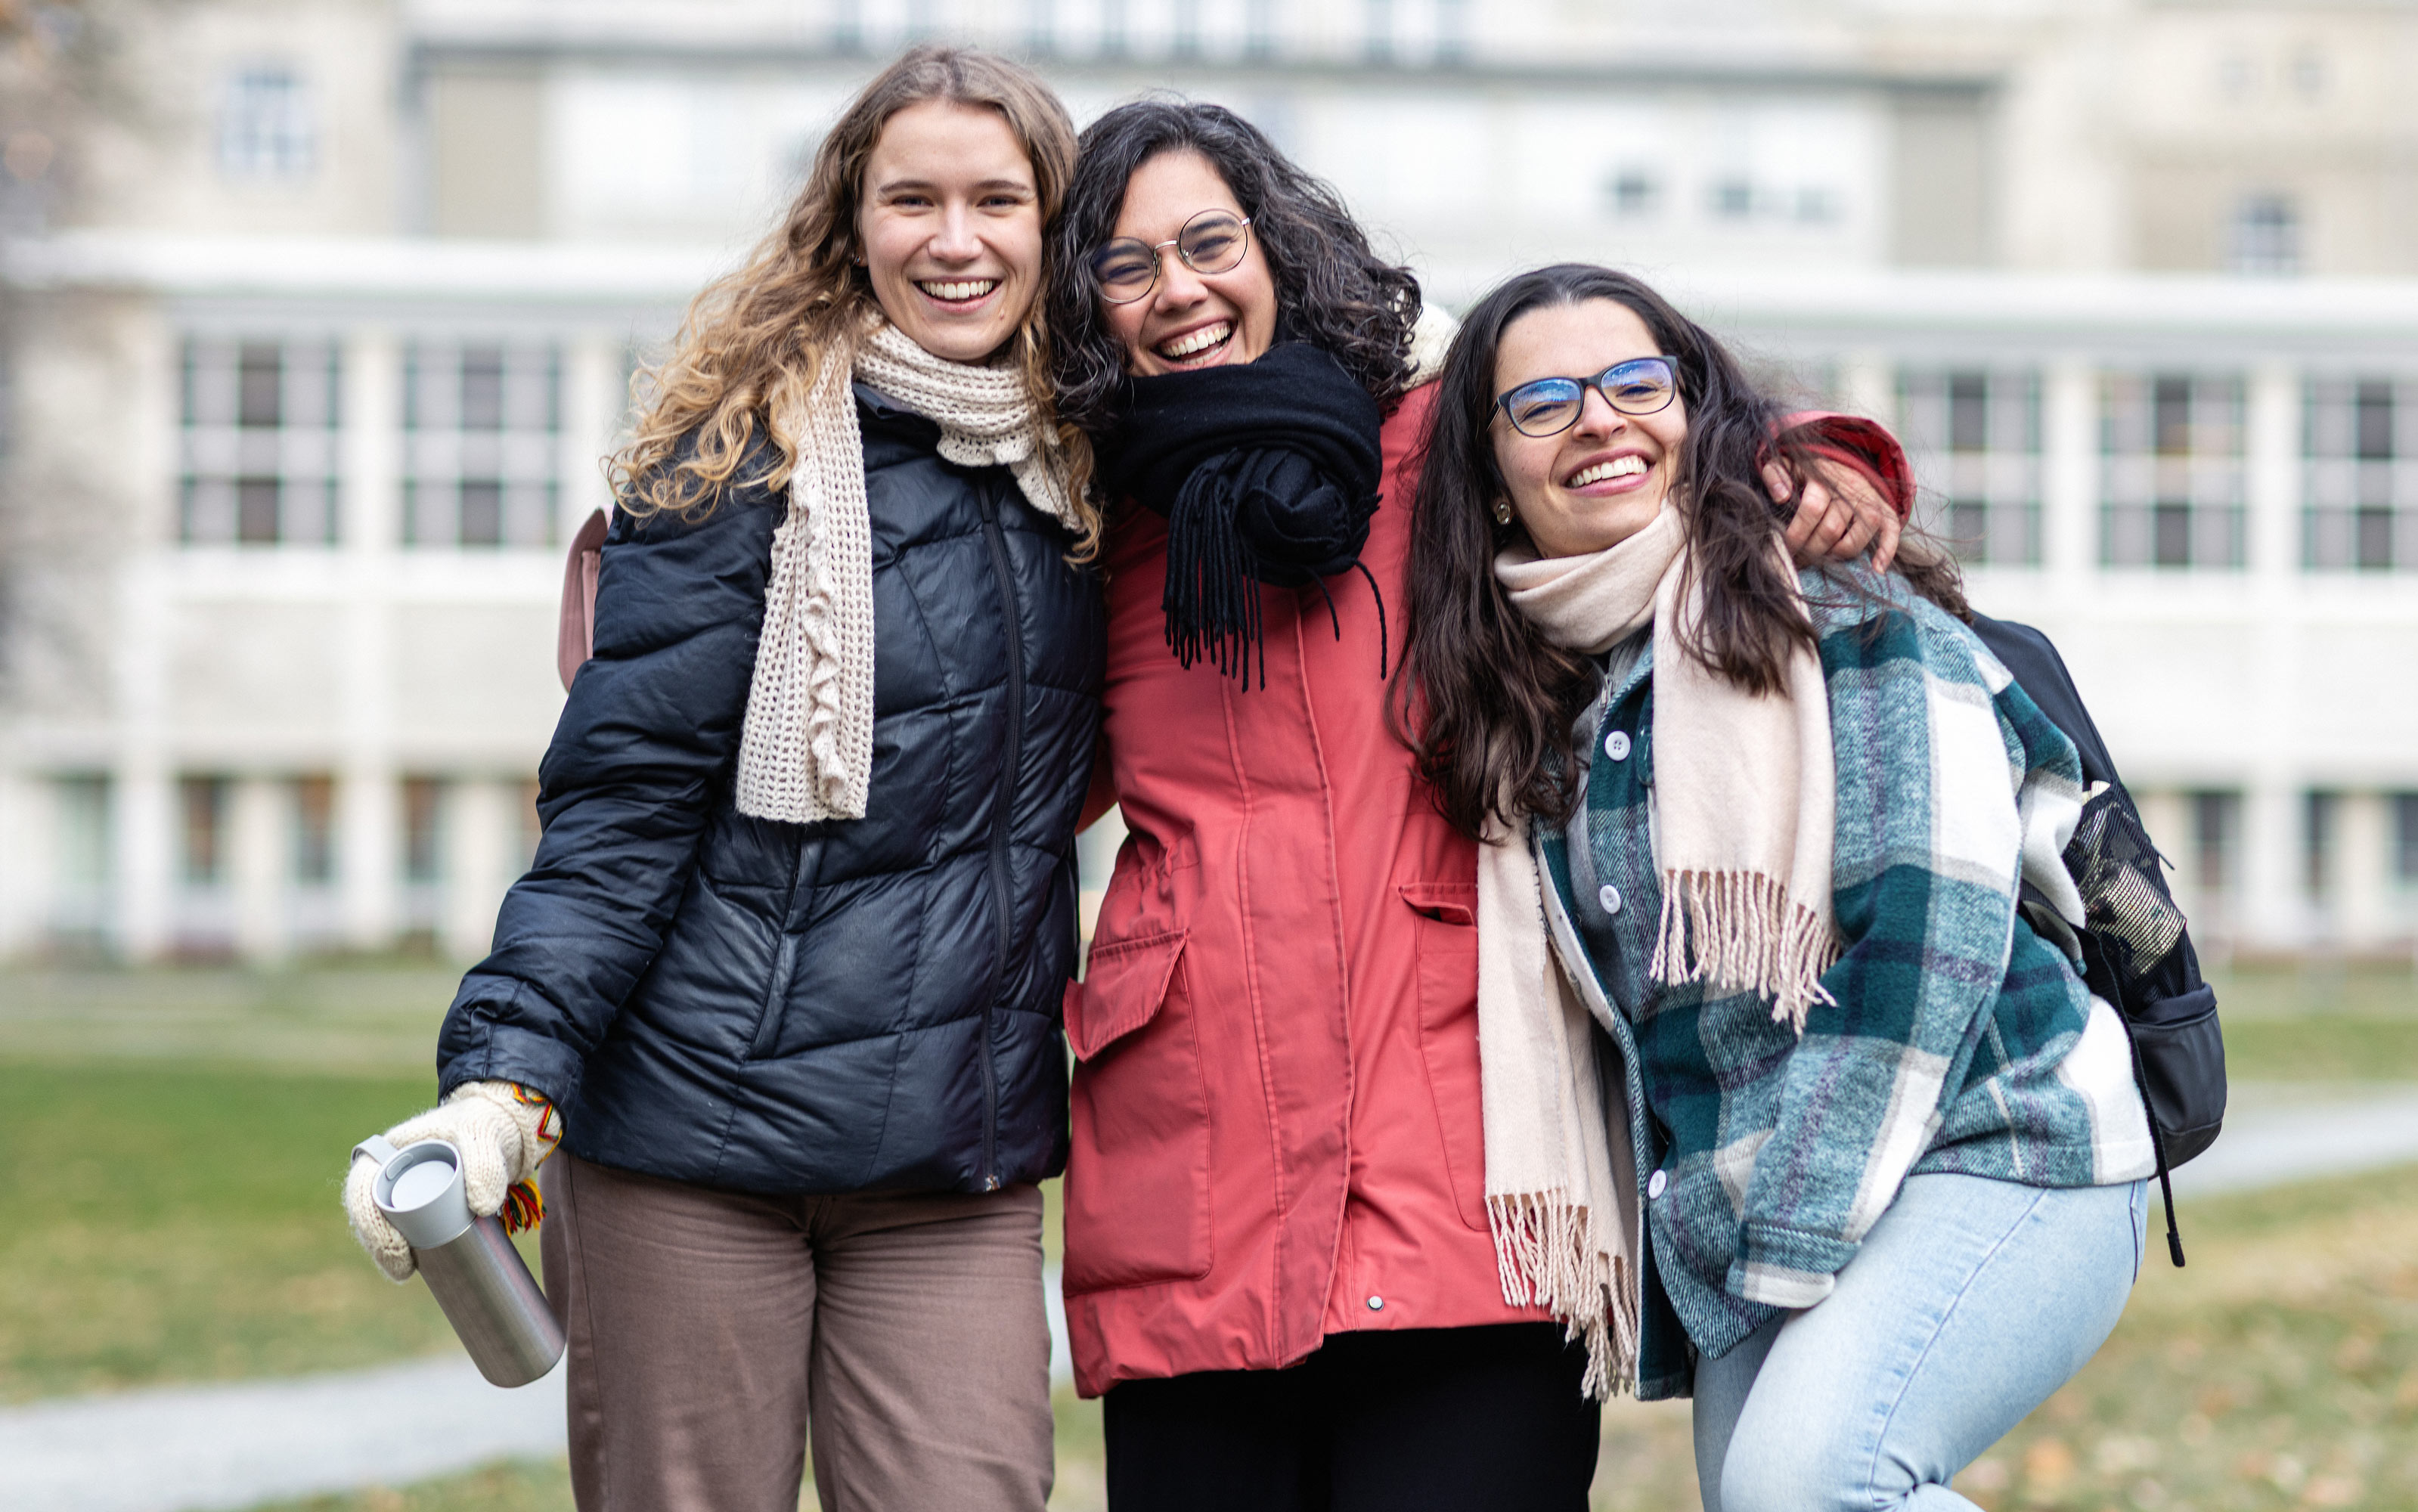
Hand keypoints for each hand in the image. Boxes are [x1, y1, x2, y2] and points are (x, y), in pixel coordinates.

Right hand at [343, 1081, 560, 1281]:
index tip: (396, 1248)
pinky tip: (411, 1269)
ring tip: (406, 1273)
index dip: (369, 1222)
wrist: (505, 1130)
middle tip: (403, 1270)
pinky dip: (405, 1249)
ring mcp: (404, 1189)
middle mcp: (390, 1172)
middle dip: (378, 1245)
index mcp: (390, 1151)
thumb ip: (485, 1164)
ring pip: (383, 1225)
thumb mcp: (484, 1136)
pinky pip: (404, 1229)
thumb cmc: (485, 1125)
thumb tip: (480, 1208)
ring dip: (387, 1253)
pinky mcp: (422, 1205)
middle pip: (369, 1213)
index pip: (362, 1189)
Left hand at [1768, 461, 1900, 572]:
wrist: (1835, 460)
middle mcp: (1849, 486)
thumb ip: (1774, 474)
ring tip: (1826, 559)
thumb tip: (1781, 496)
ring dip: (1842, 551)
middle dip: (1813, 550)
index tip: (1786, 548)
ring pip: (1863, 530)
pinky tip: (1877, 568)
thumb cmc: (1804, 470)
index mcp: (1823, 477)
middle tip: (1801, 559)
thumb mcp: (1784, 464)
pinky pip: (1892, 527)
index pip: (1812, 508)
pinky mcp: (1884, 506)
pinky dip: (1887, 549)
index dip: (1796, 534)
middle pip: (1833, 527)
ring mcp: (1869, 497)